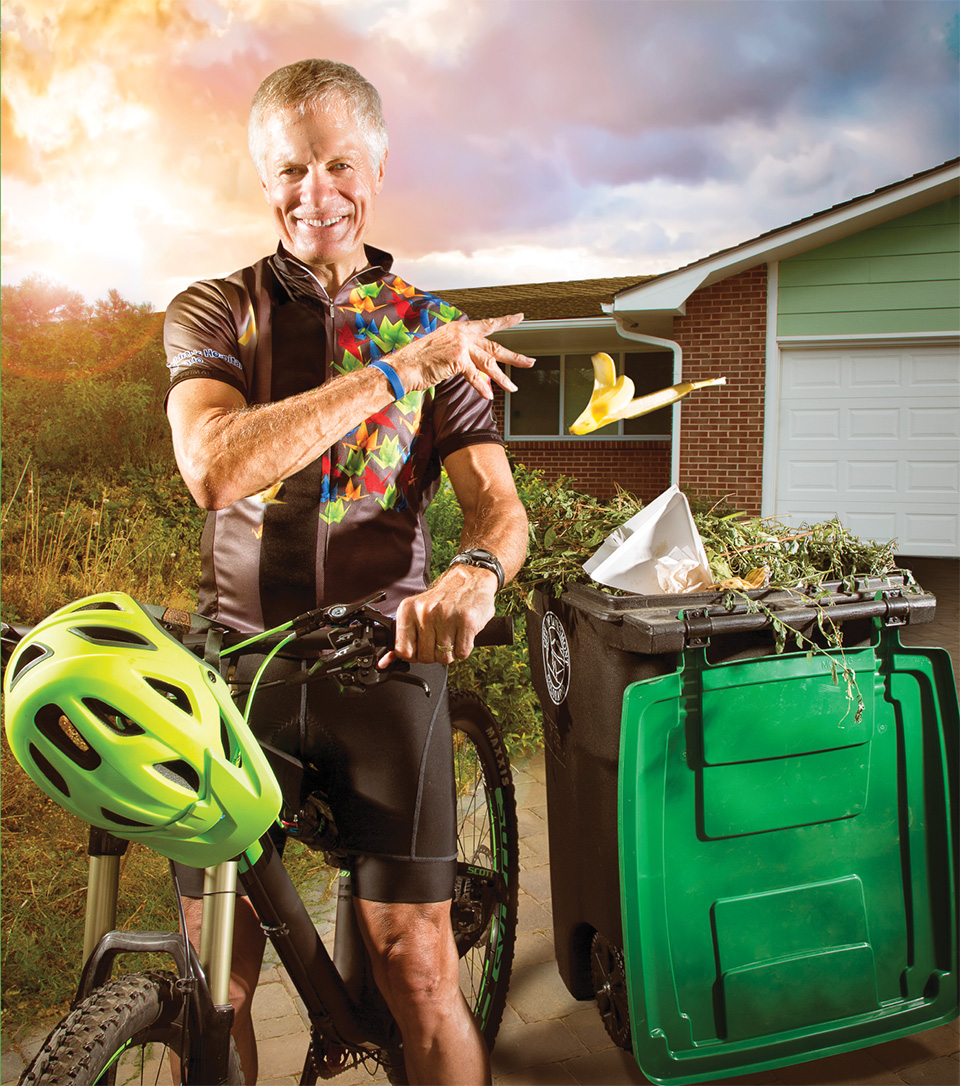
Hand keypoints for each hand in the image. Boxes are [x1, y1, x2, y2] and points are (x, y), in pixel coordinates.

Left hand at [381, 565, 497, 665]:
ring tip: (452, 634)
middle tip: (441, 638)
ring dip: (450, 652)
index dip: (414, 655)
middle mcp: (425, 611)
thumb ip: (403, 635)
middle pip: (425, 657)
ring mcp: (447, 616)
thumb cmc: (444, 599)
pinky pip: (461, 653)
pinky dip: (463, 649)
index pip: (402, 650)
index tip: (421, 648)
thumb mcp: (418, 610)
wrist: (472, 580)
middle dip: (434, 653)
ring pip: (444, 657)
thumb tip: (386, 661)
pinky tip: (462, 634)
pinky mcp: (467, 621)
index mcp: (408, 609)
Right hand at [391, 313, 534, 400]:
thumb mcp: (444, 351)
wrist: (403, 366)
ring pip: (488, 364)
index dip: (505, 321)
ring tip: (513, 387)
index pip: (487, 325)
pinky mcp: (457, 359)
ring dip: (502, 378)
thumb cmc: (419, 362)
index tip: (520, 317)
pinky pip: (475, 376)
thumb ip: (463, 355)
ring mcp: (460, 345)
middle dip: (514, 357)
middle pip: (494, 347)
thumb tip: (480, 369)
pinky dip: (482, 387)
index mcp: (459, 328)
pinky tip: (488, 395)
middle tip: (529, 362)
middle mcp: (462, 333)